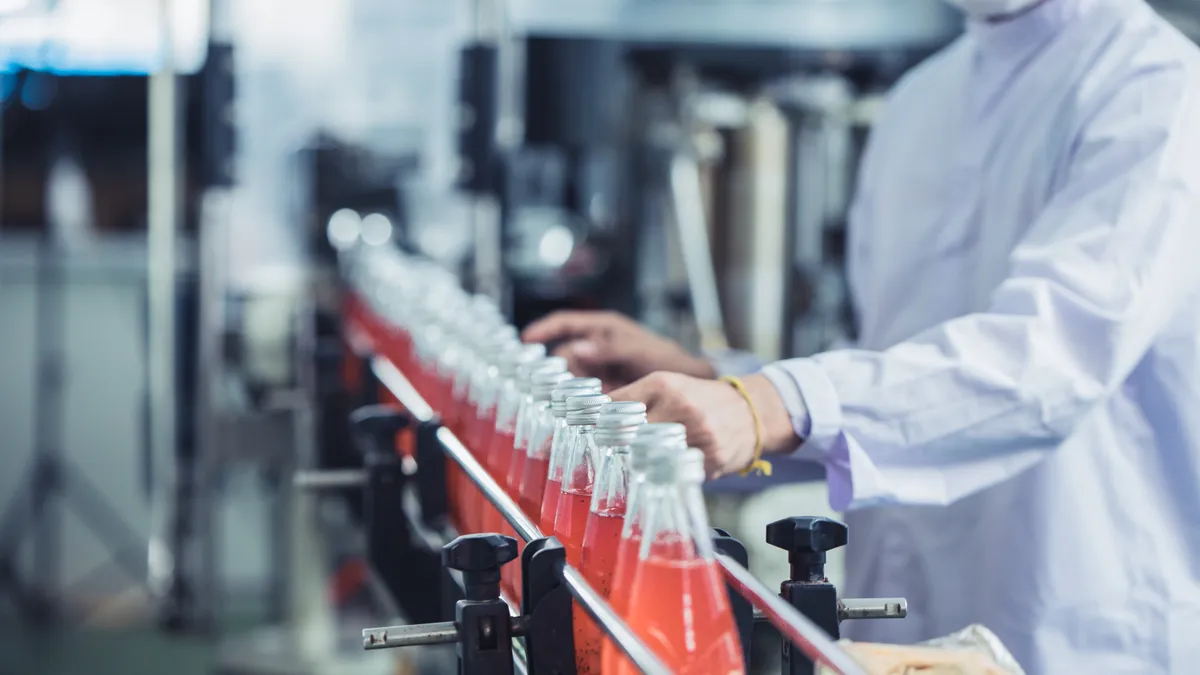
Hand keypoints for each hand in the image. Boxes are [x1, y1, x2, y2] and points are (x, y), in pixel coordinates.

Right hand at [522, 311, 714, 389]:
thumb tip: (576, 347)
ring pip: (570, 377)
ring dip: (567, 390)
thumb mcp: (638, 350)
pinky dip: (578, 402)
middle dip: (557, 371)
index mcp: (602, 328)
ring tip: (566, 403)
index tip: (526, 340)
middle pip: (564, 355)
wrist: (689, 382)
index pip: (565, 323)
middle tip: (552, 388)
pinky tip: (579, 412)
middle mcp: (596, 346)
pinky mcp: (603, 388)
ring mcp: (599, 367)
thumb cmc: (666, 357)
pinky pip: (582, 394)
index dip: (545, 329)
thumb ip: (608, 348)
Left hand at [609, 372, 798, 477]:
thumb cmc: (701, 399)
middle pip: (628, 435)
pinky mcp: (710, 457)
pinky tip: (665, 471)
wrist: (750, 410)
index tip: (590, 433)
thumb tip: (594, 419)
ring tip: (638, 464)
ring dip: (639, 464)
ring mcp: (695, 432)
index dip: (598, 425)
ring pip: (649, 457)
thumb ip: (634, 399)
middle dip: (616, 447)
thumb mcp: (668, 386)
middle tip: (612, 453)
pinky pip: (675, 472)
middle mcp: (678, 404)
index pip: (615, 407)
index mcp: (662, 384)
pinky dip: (666, 474)